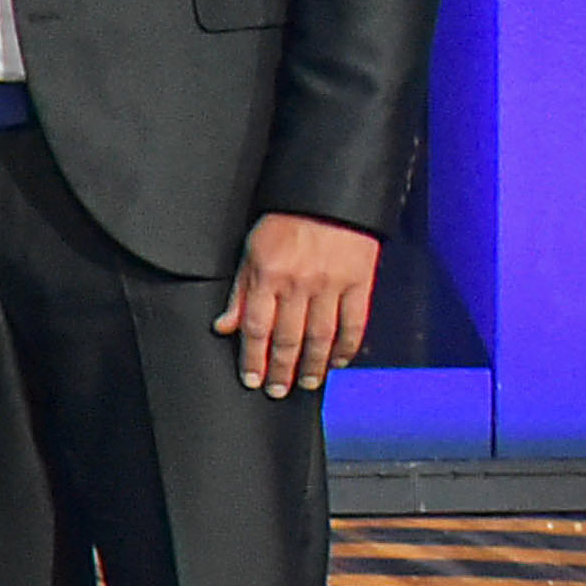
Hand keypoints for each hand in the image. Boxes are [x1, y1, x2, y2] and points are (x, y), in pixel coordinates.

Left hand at [218, 211, 381, 399]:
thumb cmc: (286, 220)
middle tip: (278, 390)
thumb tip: (224, 326)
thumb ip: (240, 292)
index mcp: (268, 275)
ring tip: (307, 382)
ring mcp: (332, 284)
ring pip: (321, 337)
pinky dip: (347, 347)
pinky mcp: (360, 282)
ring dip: (313, 365)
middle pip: (288, 338)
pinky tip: (339, 362)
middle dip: (282, 369)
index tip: (252, 379)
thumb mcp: (251, 251)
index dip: (253, 358)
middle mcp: (299, 284)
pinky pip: (354, 323)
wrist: (329, 195)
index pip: (257, 328)